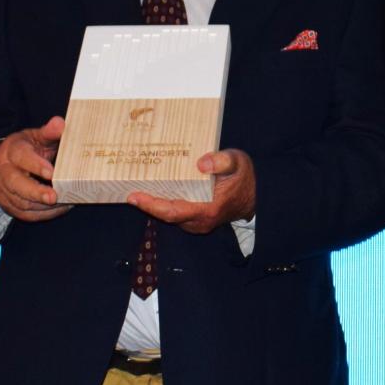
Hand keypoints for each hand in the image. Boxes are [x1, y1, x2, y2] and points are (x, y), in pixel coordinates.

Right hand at [0, 116, 71, 221]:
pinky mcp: (9, 205)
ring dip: (43, 205)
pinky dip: (43, 214)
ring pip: (21, 202)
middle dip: (36, 192)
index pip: (21, 157)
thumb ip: (48, 132)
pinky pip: (26, 214)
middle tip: (54, 196)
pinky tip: (59, 208)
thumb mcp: (34, 137)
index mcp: (12, 151)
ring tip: (64, 202)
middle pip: (17, 184)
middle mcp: (5, 172)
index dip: (36, 165)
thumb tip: (60, 123)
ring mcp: (5, 190)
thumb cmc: (23, 150)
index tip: (52, 172)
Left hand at [127, 148, 254, 234]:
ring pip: (169, 215)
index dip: (151, 205)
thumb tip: (201, 163)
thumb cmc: (244, 177)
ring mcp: (197, 223)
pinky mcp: (195, 220)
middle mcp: (200, 221)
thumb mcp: (237, 162)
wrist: (256, 195)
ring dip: (153, 203)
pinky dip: (162, 203)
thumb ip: (221, 161)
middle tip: (128, 187)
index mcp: (208, 209)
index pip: (173, 211)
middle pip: (166, 215)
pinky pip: (174, 213)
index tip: (134, 196)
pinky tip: (154, 190)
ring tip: (136, 186)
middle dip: (146, 203)